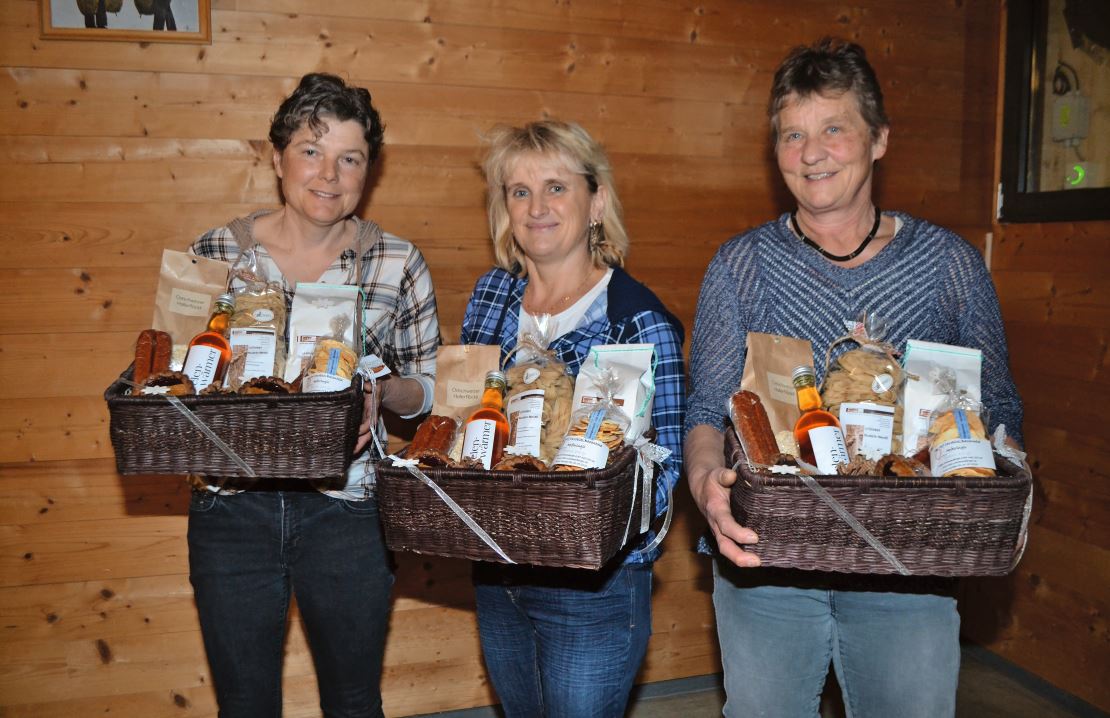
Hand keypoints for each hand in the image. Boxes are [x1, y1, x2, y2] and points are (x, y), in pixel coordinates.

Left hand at [354, 380, 380, 453]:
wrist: (378, 387)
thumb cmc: (373, 385)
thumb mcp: (373, 382)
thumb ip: (370, 384)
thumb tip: (367, 386)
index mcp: (372, 409)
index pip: (370, 421)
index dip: (364, 427)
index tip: (357, 432)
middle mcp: (370, 417)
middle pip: (367, 433)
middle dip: (360, 443)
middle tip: (351, 453)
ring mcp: (366, 420)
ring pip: (363, 436)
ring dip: (357, 445)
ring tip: (348, 454)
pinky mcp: (361, 421)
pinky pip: (359, 433)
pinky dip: (354, 440)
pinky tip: (346, 446)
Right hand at [685, 425, 759, 567]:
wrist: (702, 488)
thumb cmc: (713, 481)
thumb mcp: (716, 474)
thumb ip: (723, 475)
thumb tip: (731, 476)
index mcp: (715, 510)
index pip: (725, 525)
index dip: (738, 533)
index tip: (754, 537)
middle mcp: (717, 525)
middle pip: (724, 545)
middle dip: (738, 557)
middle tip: (756, 562)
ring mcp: (721, 531)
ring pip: (728, 549)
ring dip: (742, 559)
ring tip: (760, 562)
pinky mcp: (727, 534)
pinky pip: (734, 546)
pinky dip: (745, 553)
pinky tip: (761, 555)